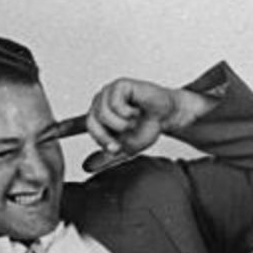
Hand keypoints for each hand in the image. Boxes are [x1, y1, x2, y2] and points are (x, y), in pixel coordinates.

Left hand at [83, 78, 214, 172]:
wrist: (166, 115)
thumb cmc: (147, 127)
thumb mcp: (125, 148)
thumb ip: (107, 157)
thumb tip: (86, 167)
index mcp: (99, 115)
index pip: (90, 128)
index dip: (103, 140)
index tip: (117, 147)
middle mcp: (101, 101)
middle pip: (93, 121)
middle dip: (110, 134)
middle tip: (126, 135)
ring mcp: (109, 92)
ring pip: (104, 114)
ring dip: (123, 124)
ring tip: (134, 121)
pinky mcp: (119, 85)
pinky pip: (115, 104)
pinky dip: (128, 113)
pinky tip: (136, 111)